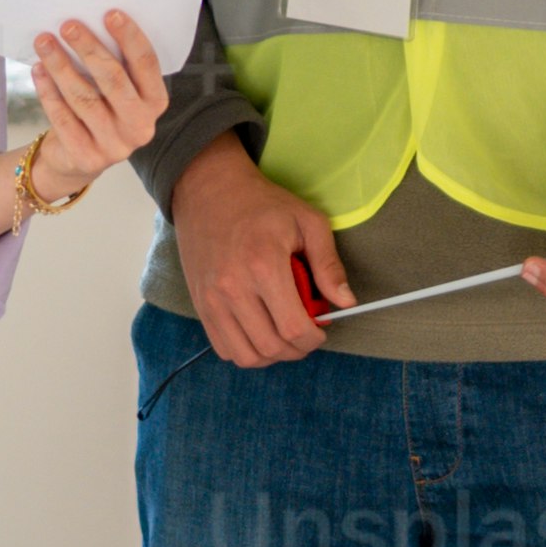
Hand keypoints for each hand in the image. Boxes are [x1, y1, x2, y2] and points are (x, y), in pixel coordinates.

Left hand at [20, 10, 167, 212]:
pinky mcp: (87, 157)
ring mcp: (115, 145)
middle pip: (113, 79)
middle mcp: (141, 126)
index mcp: (155, 103)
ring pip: (83, 97)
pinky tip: (39, 70)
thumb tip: (90, 21)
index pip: (146, 64)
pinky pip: (62, 117)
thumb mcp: (117, 91)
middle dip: (89, 48)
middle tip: (68, 25)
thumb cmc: (101, 110)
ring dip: (61, 65)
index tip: (109, 13)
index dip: (130, 37)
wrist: (78, 158)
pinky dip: (48, 91)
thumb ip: (115, 64)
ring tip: (44, 42)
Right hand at [169, 126, 350, 369]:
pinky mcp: (199, 304)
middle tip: (307, 334)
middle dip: (297, 349)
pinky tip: (259, 332)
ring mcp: (211, 298)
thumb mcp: (307, 222)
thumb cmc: (263, 204)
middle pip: (271, 346)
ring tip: (284, 336)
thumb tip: (346, 302)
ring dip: (272, 355)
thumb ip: (329, 264)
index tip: (321, 330)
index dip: (314, 338)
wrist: (209, 191)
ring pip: (246, 356)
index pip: (293, 327)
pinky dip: (245, 351)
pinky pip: (223, 348)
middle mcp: (233, 287)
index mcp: (264, 265)